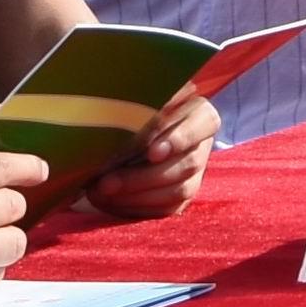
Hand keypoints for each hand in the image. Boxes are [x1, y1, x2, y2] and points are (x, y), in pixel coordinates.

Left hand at [67, 90, 218, 225]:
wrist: (133, 135)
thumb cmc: (136, 110)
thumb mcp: (142, 99)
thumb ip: (140, 99)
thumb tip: (122, 96)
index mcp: (200, 115)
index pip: (204, 124)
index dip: (180, 139)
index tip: (152, 152)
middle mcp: (203, 146)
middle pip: (187, 164)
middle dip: (144, 177)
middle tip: (107, 182)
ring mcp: (196, 174)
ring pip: (178, 191)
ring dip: (137, 195)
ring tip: (101, 193)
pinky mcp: (183, 197)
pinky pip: (167, 209)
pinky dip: (137, 208)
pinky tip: (110, 202)